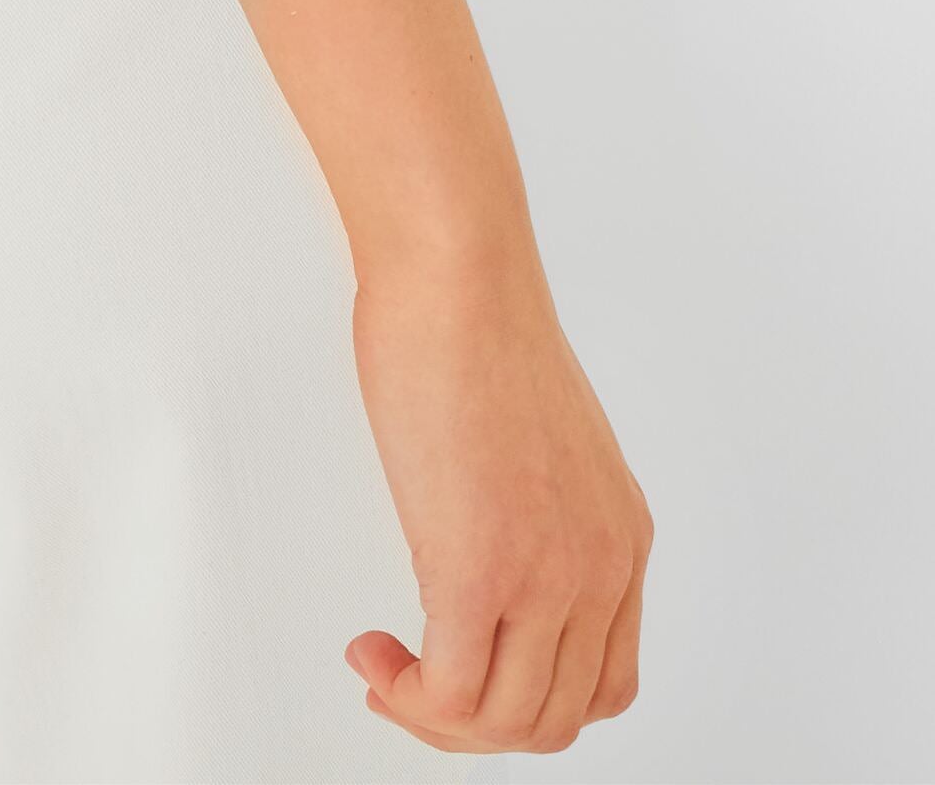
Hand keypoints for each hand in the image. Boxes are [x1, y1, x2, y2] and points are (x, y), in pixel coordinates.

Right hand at [233, 0, 651, 754]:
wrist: (456, 269)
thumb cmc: (473, 318)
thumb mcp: (539, 436)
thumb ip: (534, 501)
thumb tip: (485, 534)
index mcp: (619, 534)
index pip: (603, 679)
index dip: (527, 697)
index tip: (463, 668)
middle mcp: (600, 565)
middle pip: (555, 717)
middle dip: (474, 724)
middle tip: (410, 686)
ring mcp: (547, 575)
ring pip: (508, 725)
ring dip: (436, 719)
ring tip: (387, 672)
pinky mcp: (479, 572)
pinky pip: (454, 698)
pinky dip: (408, 699)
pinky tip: (374, 654)